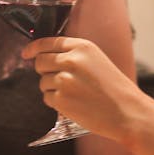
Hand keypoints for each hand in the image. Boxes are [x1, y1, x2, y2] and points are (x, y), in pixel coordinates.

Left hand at [24, 36, 151, 142]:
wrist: (127, 112)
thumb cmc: (114, 88)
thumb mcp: (97, 60)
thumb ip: (73, 55)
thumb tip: (43, 56)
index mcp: (82, 47)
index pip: (47, 42)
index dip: (33, 48)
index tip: (26, 53)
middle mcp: (71, 60)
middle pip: (40, 61)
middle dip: (44, 70)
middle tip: (57, 79)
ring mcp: (64, 80)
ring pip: (42, 81)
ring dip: (52, 88)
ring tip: (74, 94)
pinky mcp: (61, 99)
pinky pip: (47, 98)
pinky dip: (56, 102)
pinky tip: (73, 104)